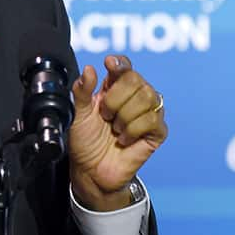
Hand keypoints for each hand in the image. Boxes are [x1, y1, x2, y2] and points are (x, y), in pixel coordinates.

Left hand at [68, 54, 167, 210]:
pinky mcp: (157, 132)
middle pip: (136, 79)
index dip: (119, 63)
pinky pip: (152, 119)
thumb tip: (90, 69)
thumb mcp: (78, 114)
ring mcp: (148, 113)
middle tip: (106, 116)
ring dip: (124, 115)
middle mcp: (135, 96)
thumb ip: (82, 91)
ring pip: (147, 97)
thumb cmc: (85, 141)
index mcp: (115, 87)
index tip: (109, 63)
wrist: (91, 171)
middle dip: (115, 98)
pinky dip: (133, 130)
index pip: (125, 66)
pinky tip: (124, 139)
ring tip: (115, 129)